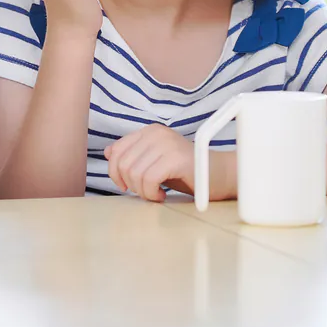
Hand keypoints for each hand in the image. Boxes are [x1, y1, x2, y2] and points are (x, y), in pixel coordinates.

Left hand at [104, 124, 227, 201]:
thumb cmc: (186, 172)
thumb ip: (134, 155)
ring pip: (134, 173)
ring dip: (143, 191)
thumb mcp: (155, 162)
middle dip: (131, 185)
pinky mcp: (176, 157)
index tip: (128, 186)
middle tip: (147, 192)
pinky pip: (148, 179)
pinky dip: (151, 193)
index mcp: (149, 131)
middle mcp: (156, 132)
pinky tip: (162, 195)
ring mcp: (166, 143)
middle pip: (123, 164)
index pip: (116, 151)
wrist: (218, 176)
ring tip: (156, 193)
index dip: (115, 173)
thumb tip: (107, 152)